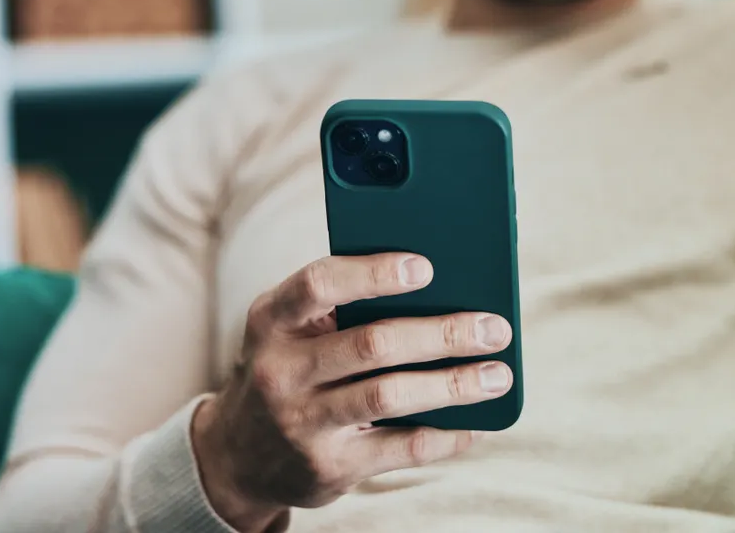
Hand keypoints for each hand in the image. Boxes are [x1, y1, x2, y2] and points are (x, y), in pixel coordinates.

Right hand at [191, 253, 514, 531]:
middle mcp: (280, 370)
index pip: (319, 284)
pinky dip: (445, 435)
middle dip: (442, 332)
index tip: (426, 267)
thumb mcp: (288, 330)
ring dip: (454, 384)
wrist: (236, 455)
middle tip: (494, 327)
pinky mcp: (327, 467)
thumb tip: (437, 289)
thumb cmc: (287, 368)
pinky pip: (398, 449)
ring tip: (498, 375)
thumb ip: (338, 306)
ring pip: (390, 395)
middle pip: (372, 343)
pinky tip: (474, 424)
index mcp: (271, 321)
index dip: (373, 274)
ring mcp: (302, 423)